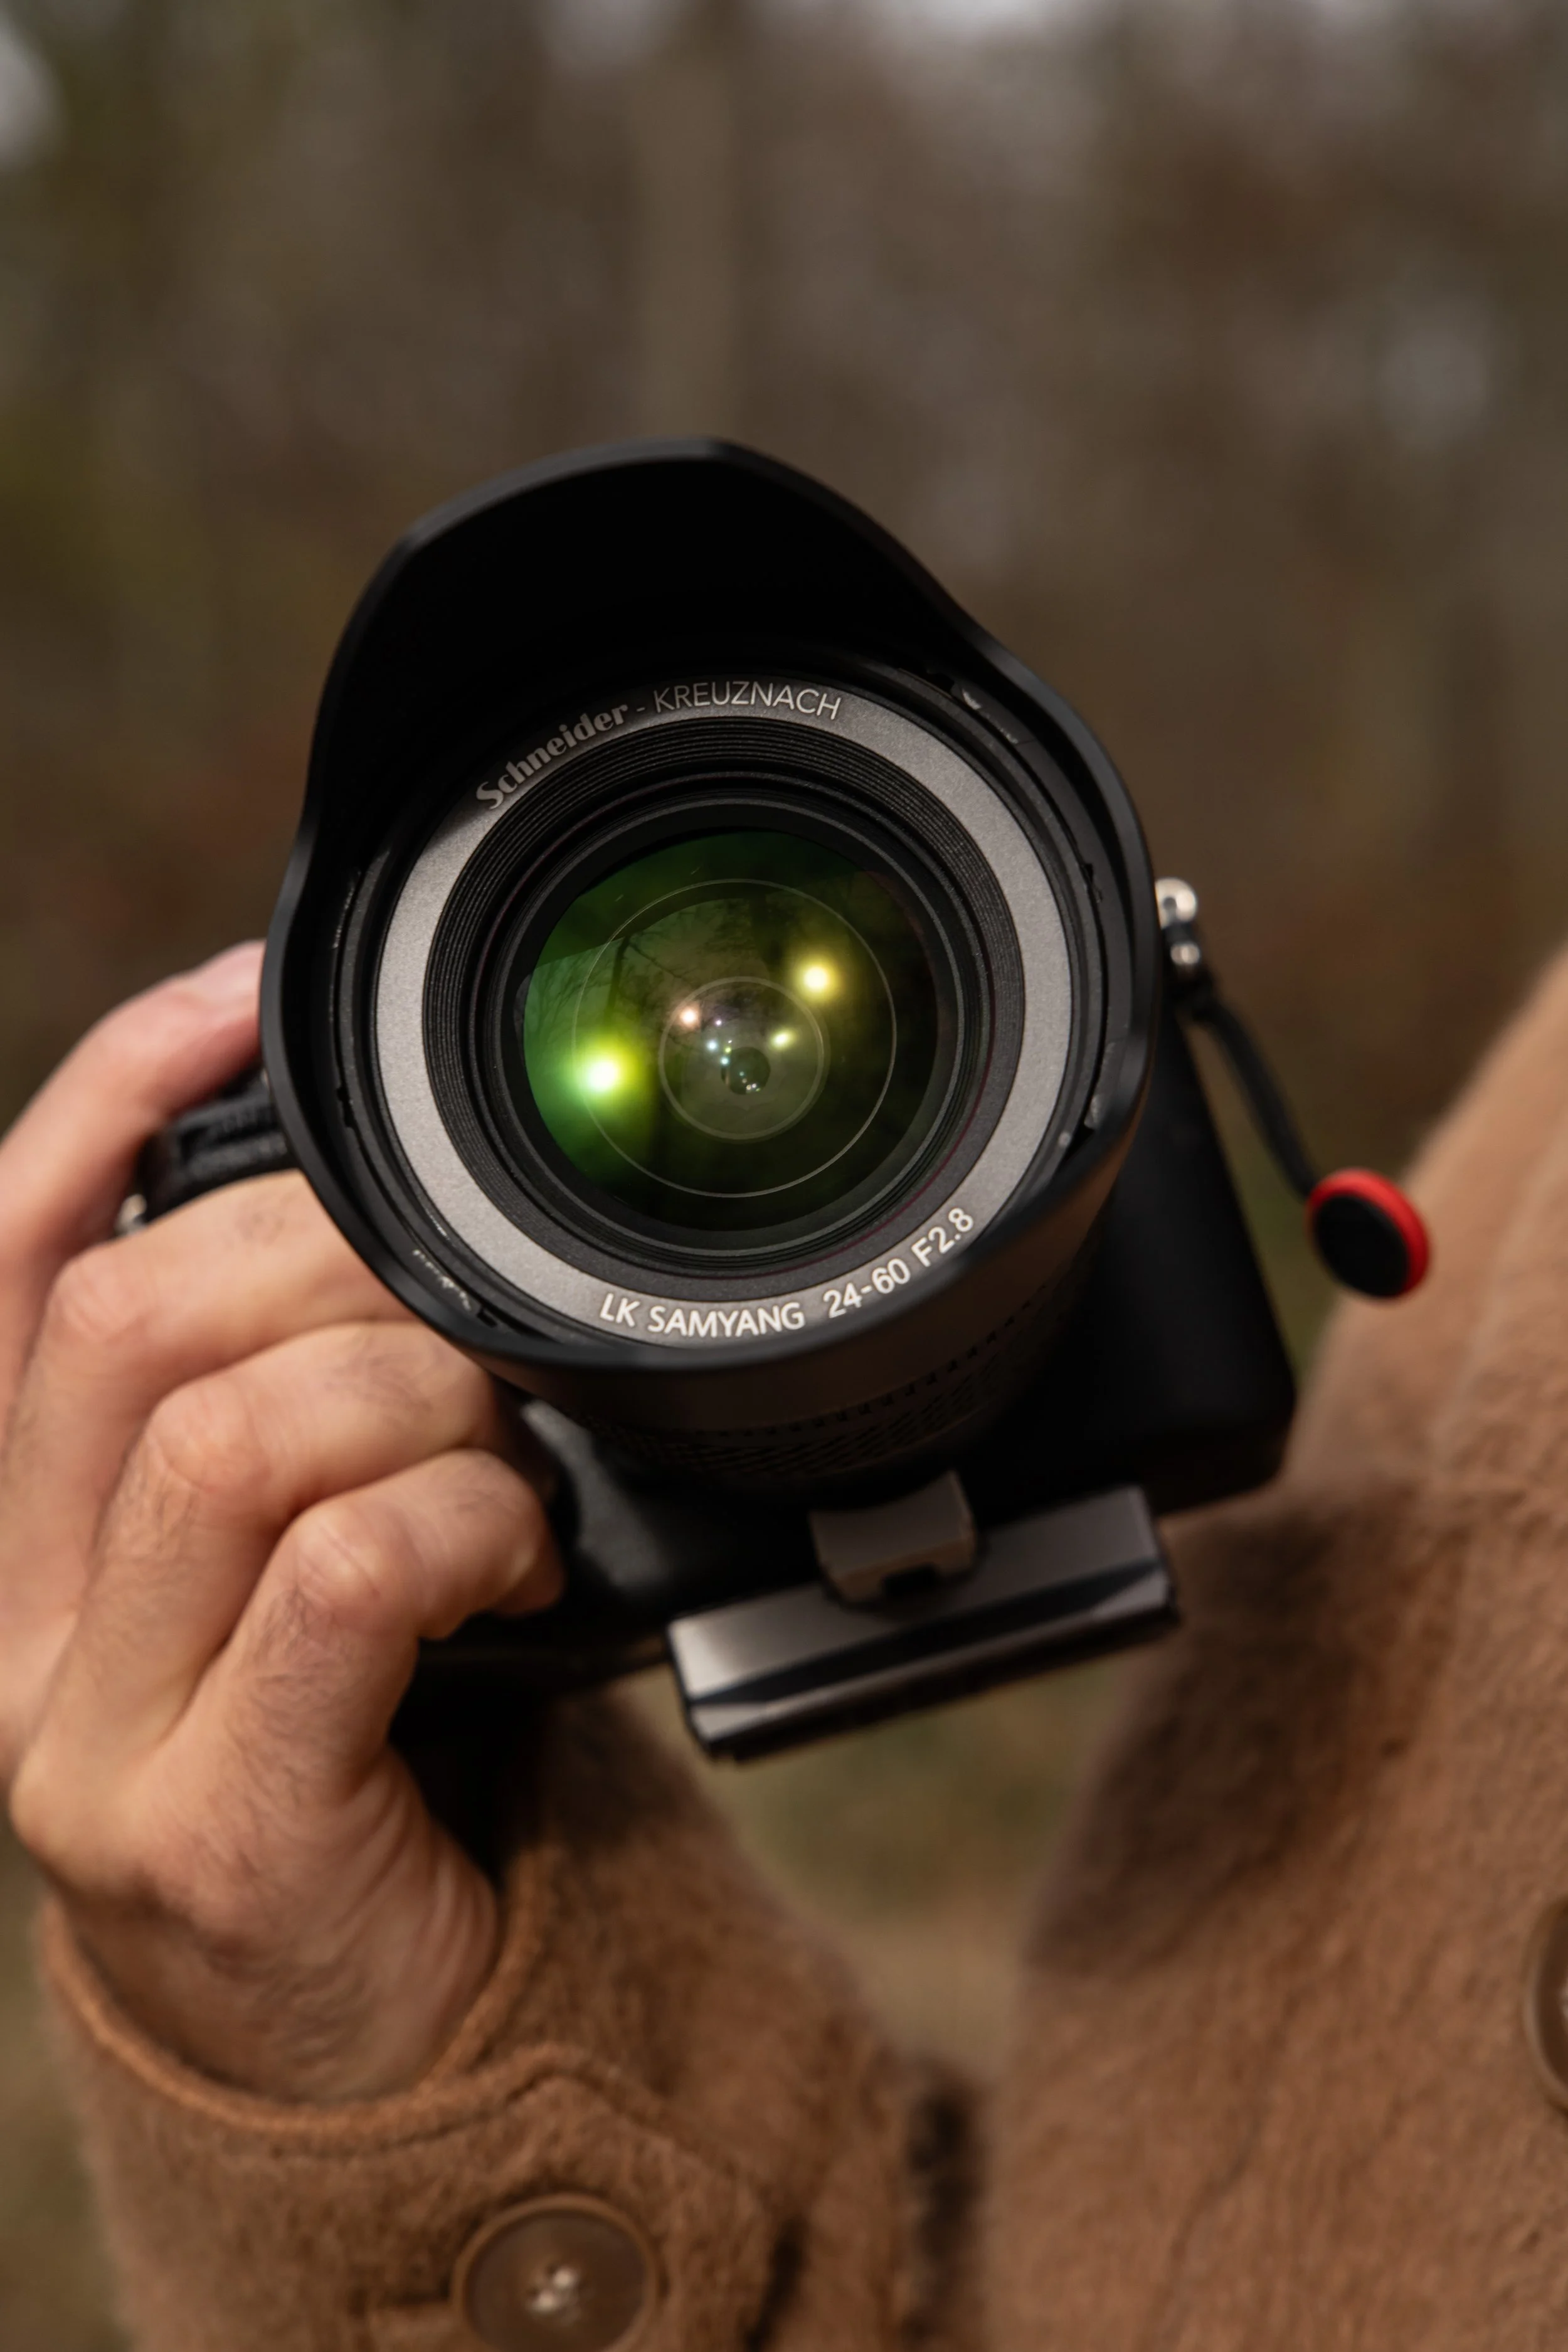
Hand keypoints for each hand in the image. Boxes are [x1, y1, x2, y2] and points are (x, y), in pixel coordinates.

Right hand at [0, 945, 560, 2101]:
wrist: (365, 2044)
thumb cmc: (363, 1753)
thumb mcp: (307, 1543)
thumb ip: (302, 1398)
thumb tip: (403, 1214)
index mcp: (25, 1527)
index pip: (6, 1264)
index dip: (106, 1102)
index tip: (236, 1004)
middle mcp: (17, 1624)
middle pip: (122, 1327)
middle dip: (328, 1263)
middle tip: (468, 1305)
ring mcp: (88, 1737)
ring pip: (223, 1442)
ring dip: (409, 1403)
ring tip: (503, 1452)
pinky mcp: (204, 1827)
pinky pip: (334, 1580)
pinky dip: (456, 1524)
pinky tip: (519, 1553)